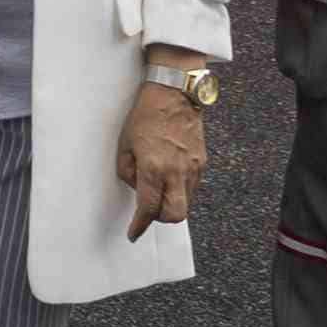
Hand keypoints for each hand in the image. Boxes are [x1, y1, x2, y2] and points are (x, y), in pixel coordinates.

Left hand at [116, 74, 208, 228]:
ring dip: (171, 202)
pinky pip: (192, 187)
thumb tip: (137, 188)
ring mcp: (193, 168)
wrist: (173, 94)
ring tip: (158, 187)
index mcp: (153, 168)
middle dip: (160, 219)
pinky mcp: (202, 162)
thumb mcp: (124, 145)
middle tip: (149, 212)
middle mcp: (176, 171)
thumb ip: (128, 172)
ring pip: (186, 202)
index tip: (133, 233)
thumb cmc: (145, 115)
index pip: (148, 208)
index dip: (139, 225)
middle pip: (175, 215)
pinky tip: (170, 176)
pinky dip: (180, 189)